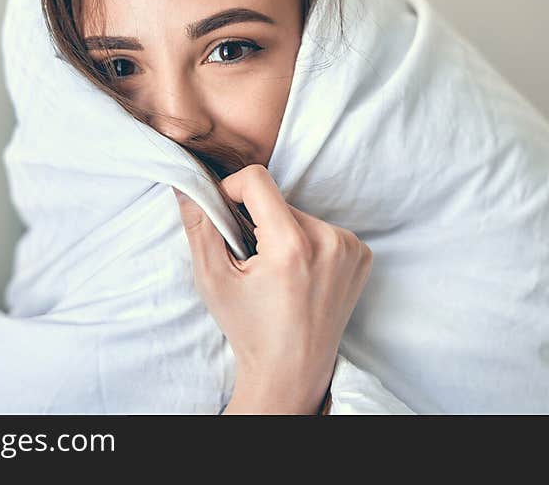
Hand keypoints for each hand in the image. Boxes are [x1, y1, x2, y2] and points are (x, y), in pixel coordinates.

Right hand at [173, 164, 372, 413]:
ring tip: (278, 272)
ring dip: (285, 233)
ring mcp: (350, 248)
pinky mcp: (361, 255)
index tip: (226, 214)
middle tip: (252, 259)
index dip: (232, 190)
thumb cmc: (250, 328)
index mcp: (291, 245)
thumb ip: (199, 227)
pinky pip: (325, 230)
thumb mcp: (213, 279)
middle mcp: (328, 241)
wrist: (291, 369)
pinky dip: (308, 244)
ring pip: (301, 215)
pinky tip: (300, 275)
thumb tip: (187, 187)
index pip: (257, 180)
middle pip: (279, 201)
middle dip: (259, 221)